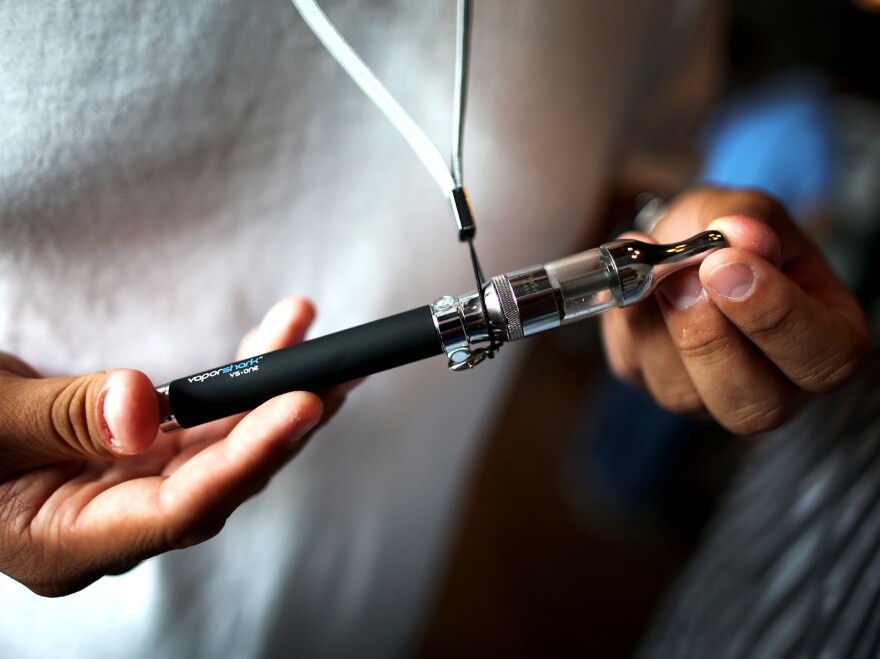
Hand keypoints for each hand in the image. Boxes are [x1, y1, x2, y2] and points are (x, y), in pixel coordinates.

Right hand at [0, 297, 347, 595]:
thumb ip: (58, 419)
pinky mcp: (132, 452)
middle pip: (217, 478)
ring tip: (314, 339)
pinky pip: (198, 420)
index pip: (178, 510)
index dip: (246, 460)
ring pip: (218, 443)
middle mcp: (109, 522)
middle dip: (282, 421)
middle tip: (339, 371)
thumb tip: (144, 409)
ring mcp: (124, 486)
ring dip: (269, 389)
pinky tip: (272, 345)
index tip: (302, 408)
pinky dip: (234, 381)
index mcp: (65, 542)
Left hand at [601, 187, 868, 434]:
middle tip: (682, 278)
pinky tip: (633, 283)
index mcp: (828, 341)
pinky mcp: (653, 386)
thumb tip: (739, 235)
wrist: (677, 239)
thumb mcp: (748, 211)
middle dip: (709, 339)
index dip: (775, 317)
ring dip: (659, 325)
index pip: (826, 359)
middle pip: (754, 406)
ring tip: (657, 272)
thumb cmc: (730, 234)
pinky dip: (627, 319)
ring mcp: (710, 397)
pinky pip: (635, 367)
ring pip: (682, 394)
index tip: (727, 264)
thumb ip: (747, 223)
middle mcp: (776, 385)